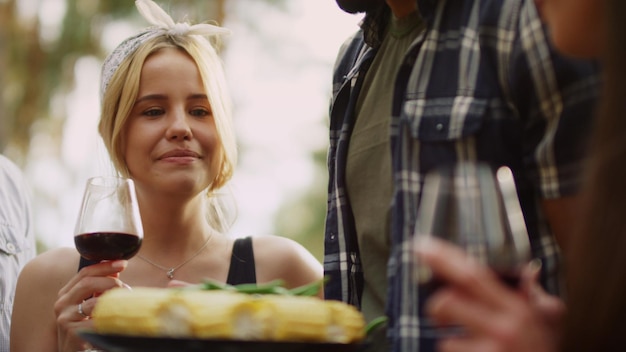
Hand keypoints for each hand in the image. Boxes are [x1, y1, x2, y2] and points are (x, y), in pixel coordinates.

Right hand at [54, 260, 127, 351]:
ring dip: (113, 300)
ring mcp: (65, 318)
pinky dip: (110, 318)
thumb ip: (100, 287)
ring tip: (124, 302)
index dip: (104, 266)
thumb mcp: (89, 303)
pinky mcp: (72, 332)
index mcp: (67, 293)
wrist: (71, 350)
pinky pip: (96, 322)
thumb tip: (116, 270)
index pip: (85, 272)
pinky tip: (119, 317)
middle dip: (110, 281)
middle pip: (87, 283)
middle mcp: (63, 303)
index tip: (122, 263)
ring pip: (93, 303)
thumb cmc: (83, 325)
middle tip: (124, 287)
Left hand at [414, 237, 564, 351]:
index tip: (422, 246)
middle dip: (435, 304)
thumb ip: (537, 298)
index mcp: (518, 308)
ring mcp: (491, 351)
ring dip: (450, 340)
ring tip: (468, 344)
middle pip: (448, 302)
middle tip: (439, 311)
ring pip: (445, 337)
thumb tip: (530, 272)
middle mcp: (503, 328)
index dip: (444, 258)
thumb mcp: (550, 323)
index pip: (474, 274)